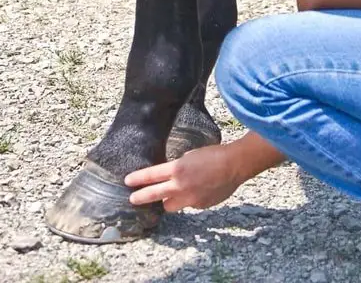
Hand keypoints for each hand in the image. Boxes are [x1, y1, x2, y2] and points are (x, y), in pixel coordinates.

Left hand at [124, 144, 242, 211]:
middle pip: (154, 195)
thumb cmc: (213, 155)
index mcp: (177, 169)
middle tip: (133, 199)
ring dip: (168, 200)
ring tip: (168, 196)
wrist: (234, 165)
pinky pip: (189, 204)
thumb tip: (173, 175)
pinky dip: (189, 199)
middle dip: (141, 197)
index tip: (127, 181)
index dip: (137, 179)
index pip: (151, 175)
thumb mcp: (190, 156)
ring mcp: (190, 198)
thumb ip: (178, 168)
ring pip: (170, 206)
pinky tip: (198, 191)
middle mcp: (180, 186)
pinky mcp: (201, 205)